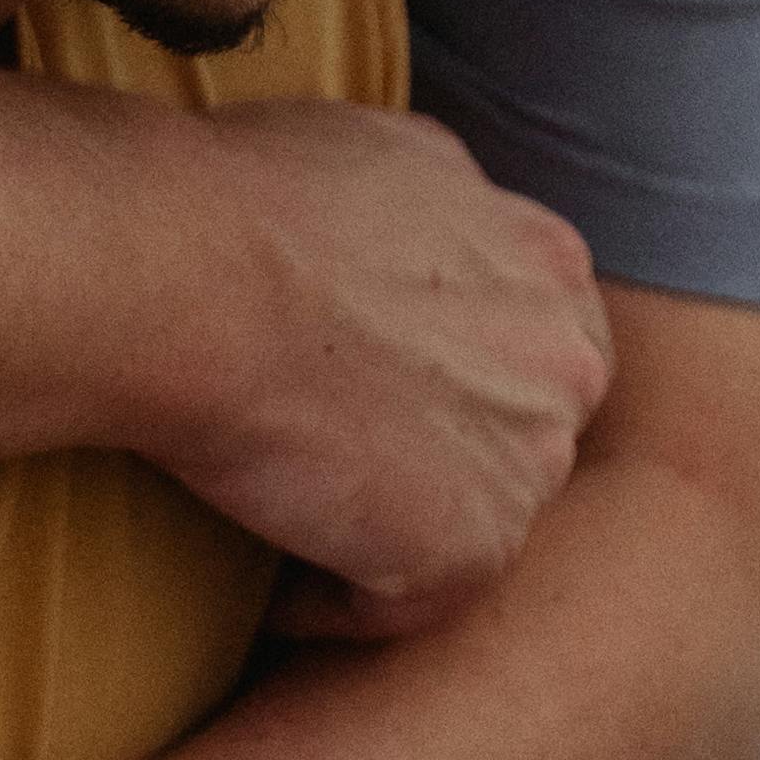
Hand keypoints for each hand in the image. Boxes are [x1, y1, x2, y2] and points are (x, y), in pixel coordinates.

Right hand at [150, 103, 613, 625]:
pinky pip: (404, 604)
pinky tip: (262, 572)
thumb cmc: (242, 203)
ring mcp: (532, 463)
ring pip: (465, 522)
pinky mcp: (476, 550)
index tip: (356, 388)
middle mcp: (567, 361)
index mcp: (548, 260)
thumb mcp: (381, 155)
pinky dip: (331, 601)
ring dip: (384, 532)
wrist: (192, 279)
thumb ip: (440, 214)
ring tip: (282, 519)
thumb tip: (413, 241)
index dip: (444, 375)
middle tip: (318, 461)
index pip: (528, 344)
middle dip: (431, 457)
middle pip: (515, 439)